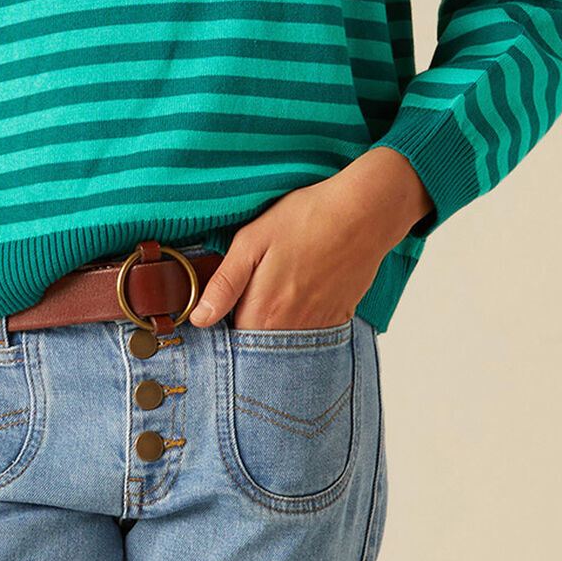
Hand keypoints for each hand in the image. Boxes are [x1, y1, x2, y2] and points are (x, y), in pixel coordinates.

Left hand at [187, 169, 403, 330]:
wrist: (362, 214)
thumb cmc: (305, 219)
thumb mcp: (251, 241)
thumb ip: (224, 284)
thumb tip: (199, 319)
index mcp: (263, 314)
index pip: (230, 341)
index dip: (222, 324)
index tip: (222, 307)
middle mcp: (291, 331)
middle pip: (259, 346)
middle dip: (248, 330)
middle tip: (252, 291)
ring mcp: (318, 328)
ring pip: (285, 342)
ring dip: (275, 327)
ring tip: (278, 288)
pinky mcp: (339, 319)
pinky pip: (312, 335)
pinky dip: (301, 322)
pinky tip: (302, 291)